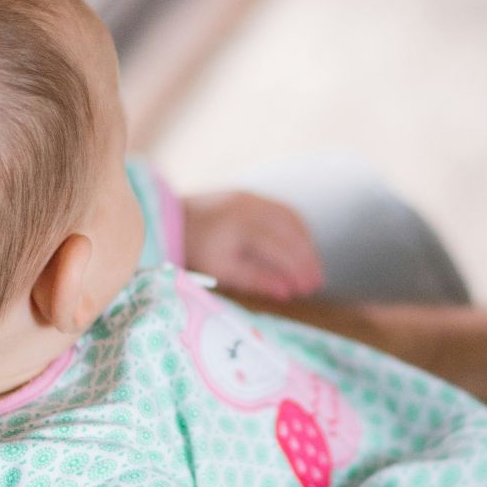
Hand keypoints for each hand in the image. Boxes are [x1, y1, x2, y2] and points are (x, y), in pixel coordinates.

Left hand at [181, 191, 324, 300]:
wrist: (170, 218)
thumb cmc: (194, 250)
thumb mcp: (220, 271)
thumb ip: (255, 279)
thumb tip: (287, 292)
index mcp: (241, 227)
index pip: (281, 250)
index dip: (298, 270)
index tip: (308, 289)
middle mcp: (250, 207)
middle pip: (291, 233)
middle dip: (307, 259)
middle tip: (317, 283)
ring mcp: (252, 197)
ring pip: (292, 219)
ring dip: (306, 244)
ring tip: (312, 267)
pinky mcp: (251, 195)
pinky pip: (283, 210)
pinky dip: (297, 230)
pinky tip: (301, 247)